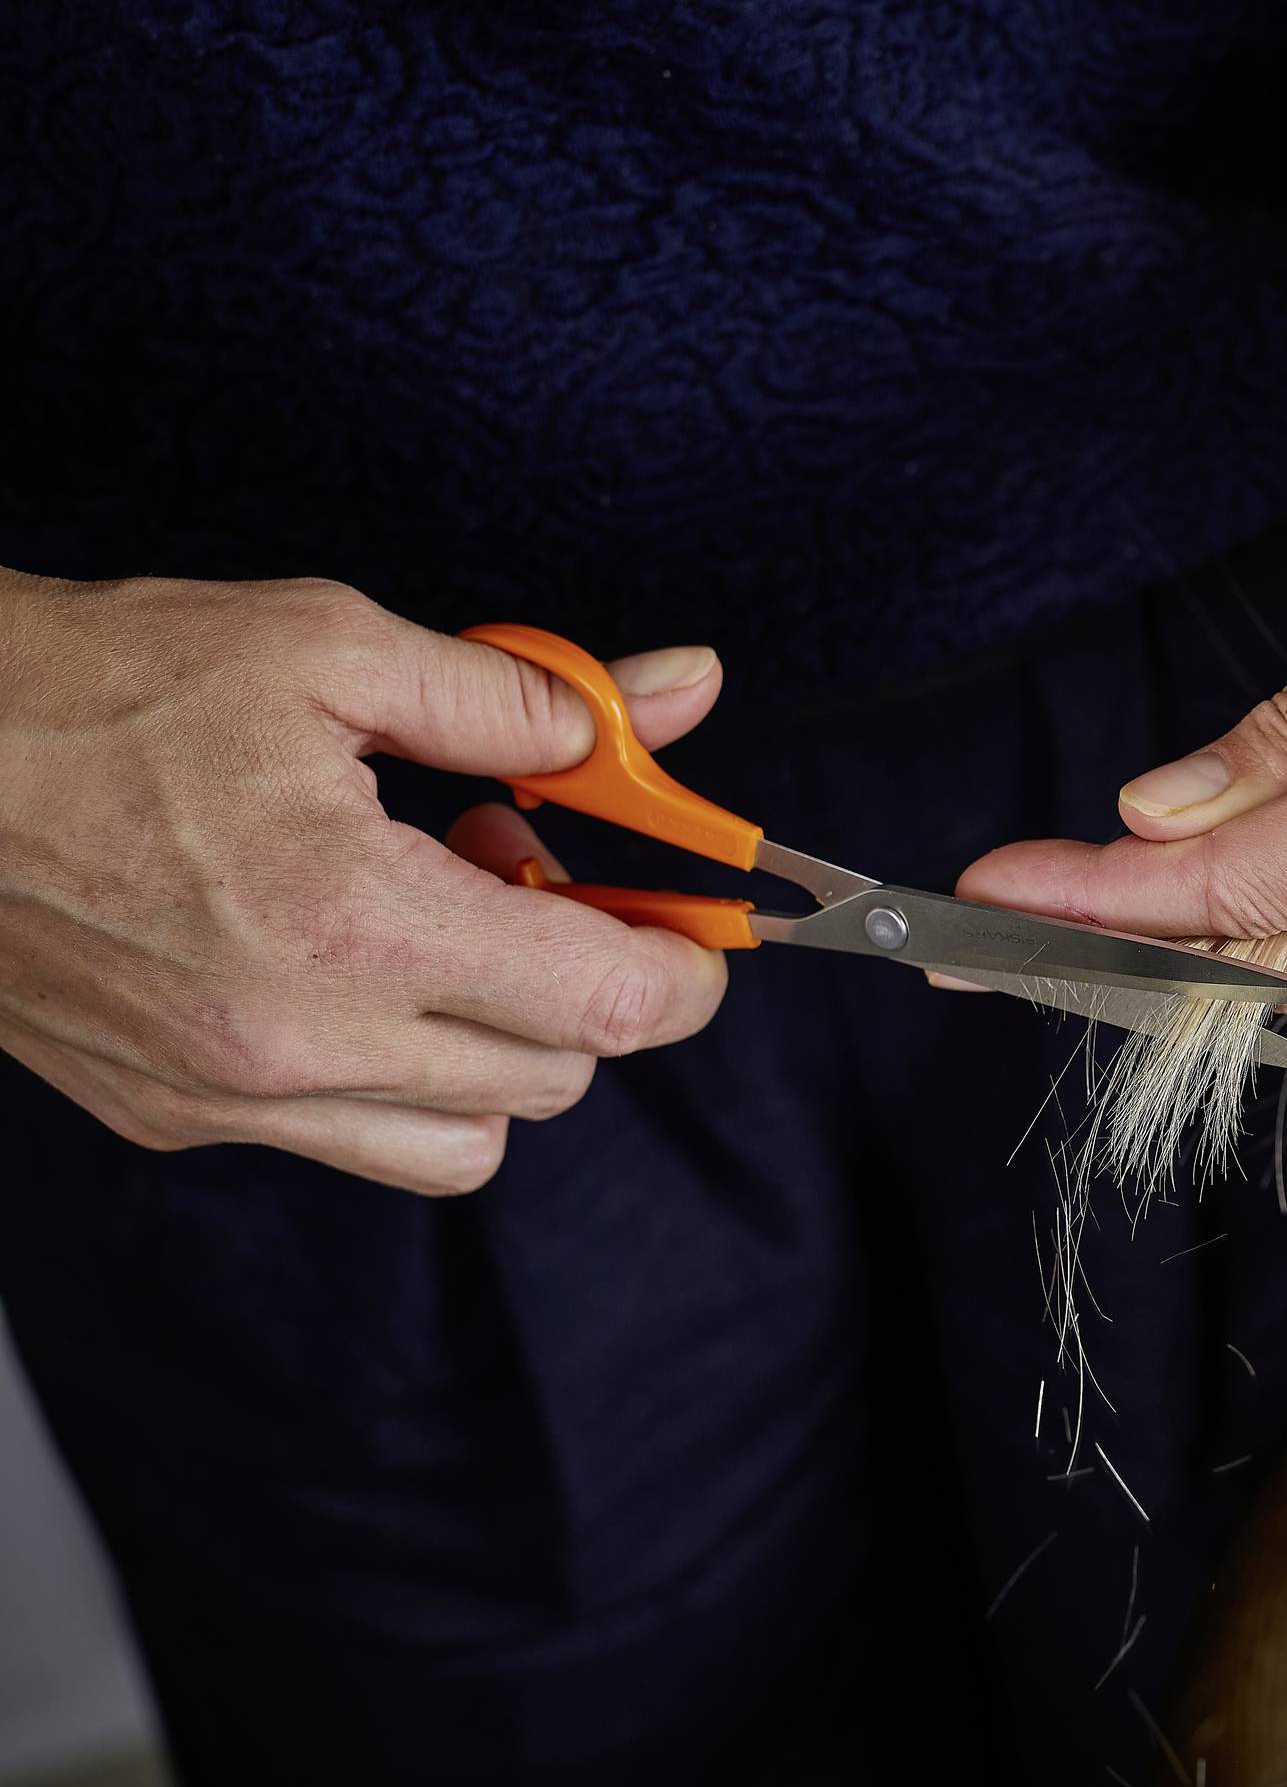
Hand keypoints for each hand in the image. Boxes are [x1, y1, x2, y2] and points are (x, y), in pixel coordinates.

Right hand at [0, 570, 730, 1194]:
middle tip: (526, 863)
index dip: (689, 963)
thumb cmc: (89, 689)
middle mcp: (298, 1043)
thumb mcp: (325, 646)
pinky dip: (395, 1076)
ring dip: (497, 1045)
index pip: (610, 1005)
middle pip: (558, 1075)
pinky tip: (347, 963)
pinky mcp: (170, 1116)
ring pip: (467, 1137)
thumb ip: (523, 694)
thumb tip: (676, 696)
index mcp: (355, 923)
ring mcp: (229, 1097)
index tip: (697, 919)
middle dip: (585, 978)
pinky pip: (353, 1139)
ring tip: (437, 921)